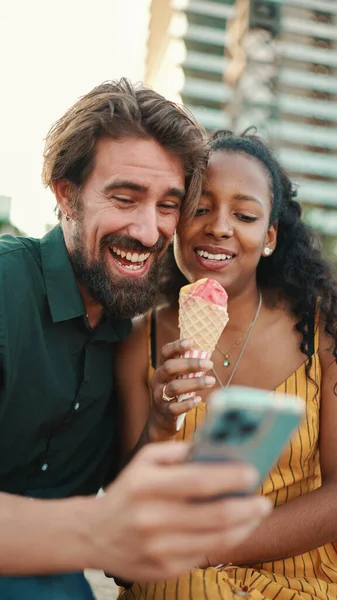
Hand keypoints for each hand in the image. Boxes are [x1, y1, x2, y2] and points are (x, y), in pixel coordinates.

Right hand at [88, 442, 270, 580]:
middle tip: (263, 500)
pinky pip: (206, 555)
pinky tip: (237, 528)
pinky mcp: (164, 570)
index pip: (198, 481)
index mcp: (146, 486)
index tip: (252, 471)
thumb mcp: (144, 460)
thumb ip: (179, 451)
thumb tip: (218, 448)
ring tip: (257, 513)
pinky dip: (227, 540)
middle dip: (246, 507)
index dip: (230, 477)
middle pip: (213, 515)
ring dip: (244, 526)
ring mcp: (158, 548)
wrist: (94, 535)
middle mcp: (151, 518)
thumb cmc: (129, 490)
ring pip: (216, 540)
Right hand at [149, 338, 215, 440]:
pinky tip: (198, 399)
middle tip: (209, 363)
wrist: (162, 419)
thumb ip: (188, 367)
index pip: (165, 352)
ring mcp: (159, 396)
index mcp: (161, 368)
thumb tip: (207, 355)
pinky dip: (187, 403)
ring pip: (174, 387)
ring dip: (194, 383)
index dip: (177, 345)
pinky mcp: (164, 411)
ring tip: (211, 381)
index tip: (191, 341)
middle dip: (190, 364)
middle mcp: (157, 380)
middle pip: (170, 367)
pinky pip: (175, 407)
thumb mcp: (178, 378)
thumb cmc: (176, 393)